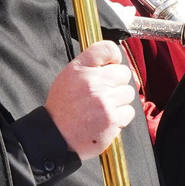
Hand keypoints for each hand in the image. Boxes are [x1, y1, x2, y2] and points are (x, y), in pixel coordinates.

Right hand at [45, 41, 136, 159]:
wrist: (56, 137)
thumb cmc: (63, 108)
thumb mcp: (68, 78)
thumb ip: (89, 66)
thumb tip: (117, 62)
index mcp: (79, 69)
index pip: (107, 48)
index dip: (114, 57)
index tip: (113, 65)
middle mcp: (92, 82)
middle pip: (124, 73)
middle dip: (117, 84)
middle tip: (104, 95)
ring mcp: (104, 101)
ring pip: (128, 93)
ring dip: (119, 102)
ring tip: (102, 109)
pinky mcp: (112, 118)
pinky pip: (129, 111)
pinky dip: (120, 117)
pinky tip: (105, 120)